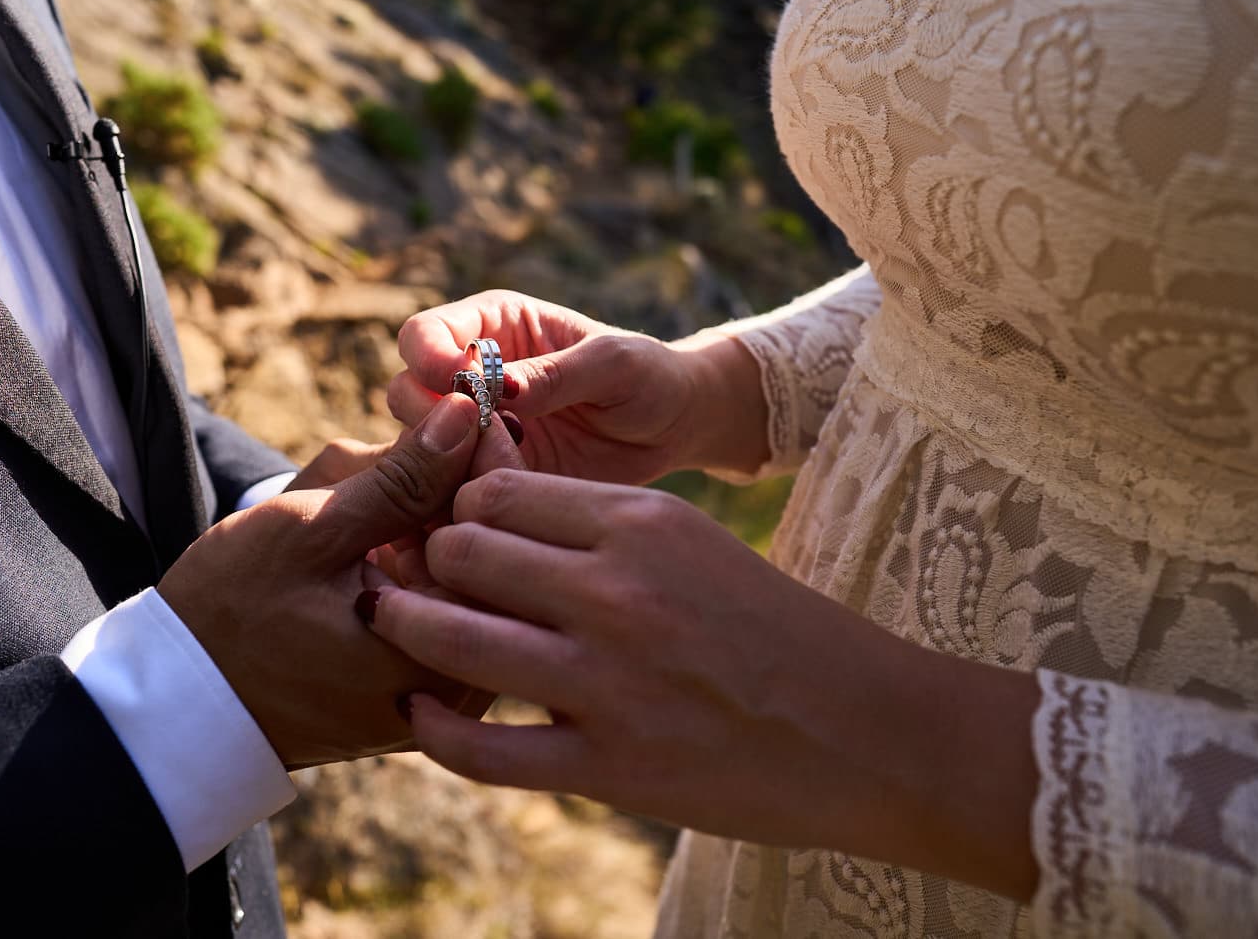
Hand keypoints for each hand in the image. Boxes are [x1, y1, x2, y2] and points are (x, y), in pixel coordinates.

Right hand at [157, 393, 482, 768]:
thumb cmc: (228, 615)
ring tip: (363, 487)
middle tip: (420, 429)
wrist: (183, 699)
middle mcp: (462, 689)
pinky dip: (411, 558)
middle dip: (451, 488)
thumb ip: (401, 476)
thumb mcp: (310, 531)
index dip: (486, 457)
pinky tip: (365, 529)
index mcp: (443, 657)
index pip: (496, 536)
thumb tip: (468, 413)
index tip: (472, 400)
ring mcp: (444, 694)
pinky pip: (437, 603)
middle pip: (487, 557)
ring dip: (426, 520)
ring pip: (460, 576)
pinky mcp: (421, 688)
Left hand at [361, 470, 1041, 899]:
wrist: (868, 730)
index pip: (496, 491)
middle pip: (462, 550)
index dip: (456, 508)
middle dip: (425, 562)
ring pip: (451, 637)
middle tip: (411, 578)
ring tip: (389, 626)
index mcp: (641, 522)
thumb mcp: (694, 547)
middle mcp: (616, 591)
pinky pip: (481, 749)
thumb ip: (597, 532)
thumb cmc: (776, 630)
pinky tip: (420, 715)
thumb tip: (493, 520)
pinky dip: (434, 730)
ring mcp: (609, 682)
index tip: (448, 530)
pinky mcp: (610, 766)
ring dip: (405, 628)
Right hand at [390, 290, 759, 484]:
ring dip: (446, 467)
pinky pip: (451, 495)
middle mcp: (469, 379)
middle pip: (406, 394)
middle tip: (481, 439)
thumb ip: (556, 373)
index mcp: (491, 328)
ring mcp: (473, 434)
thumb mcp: (614, 364)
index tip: (460, 383)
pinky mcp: (488, 480)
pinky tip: (497, 507)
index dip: (429, 358)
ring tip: (498, 473)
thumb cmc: (647, 376)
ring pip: (419, 452)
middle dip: (430, 419)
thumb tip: (502, 387)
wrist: (672, 429)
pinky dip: (461, 503)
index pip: (424, 335)